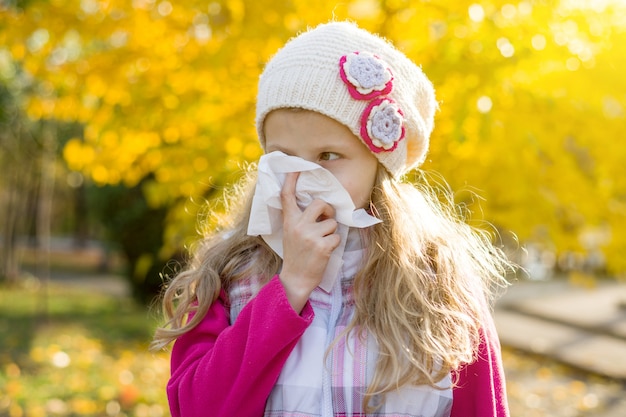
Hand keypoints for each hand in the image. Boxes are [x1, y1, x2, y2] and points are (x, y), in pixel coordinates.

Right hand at [279, 172, 340, 312]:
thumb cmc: (296, 255)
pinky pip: (337, 237)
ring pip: (332, 223)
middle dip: (328, 210)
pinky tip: (324, 252)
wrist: (295, 279)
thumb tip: (319, 205)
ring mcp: (310, 236)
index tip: (296, 167)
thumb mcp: (290, 234)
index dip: (291, 180)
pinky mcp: (322, 246)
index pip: (287, 196)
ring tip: (321, 243)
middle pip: (320, 203)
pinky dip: (334, 244)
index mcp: (289, 221)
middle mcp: (298, 225)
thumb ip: (300, 219)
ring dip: (331, 232)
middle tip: (326, 220)